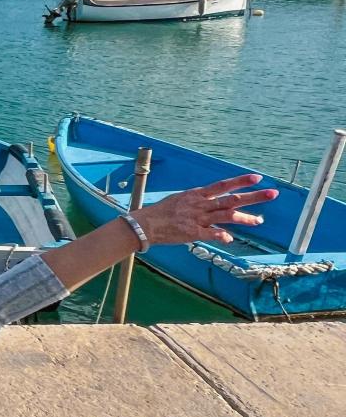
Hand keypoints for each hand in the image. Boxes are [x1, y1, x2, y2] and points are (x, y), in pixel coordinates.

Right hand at [132, 174, 277, 245]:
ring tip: (259, 220)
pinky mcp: (192, 233)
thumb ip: (198, 204)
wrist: (144, 224)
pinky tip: (230, 239)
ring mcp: (197, 218)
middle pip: (231, 199)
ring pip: (226, 216)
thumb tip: (210, 204)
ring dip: (245, 218)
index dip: (240, 181)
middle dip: (253, 197)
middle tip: (272, 193)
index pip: (223, 185)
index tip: (257, 177)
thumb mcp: (180, 201)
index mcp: (197, 195)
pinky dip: (221, 236)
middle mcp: (200, 205)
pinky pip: (211, 234)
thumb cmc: (161, 212)